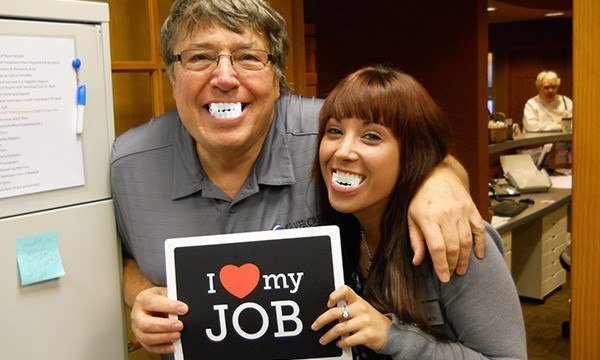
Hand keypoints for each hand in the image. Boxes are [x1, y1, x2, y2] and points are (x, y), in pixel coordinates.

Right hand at [130, 286, 187, 353]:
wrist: (148, 304)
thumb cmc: (158, 298)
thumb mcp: (164, 293)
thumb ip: (172, 299)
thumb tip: (184, 308)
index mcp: (143, 300)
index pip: (153, 303)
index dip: (169, 306)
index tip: (184, 309)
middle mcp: (137, 315)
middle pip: (146, 324)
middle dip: (164, 326)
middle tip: (180, 325)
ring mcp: (137, 328)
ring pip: (146, 337)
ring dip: (163, 338)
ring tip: (177, 335)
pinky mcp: (141, 339)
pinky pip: (149, 347)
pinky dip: (161, 348)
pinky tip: (172, 346)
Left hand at [311, 285, 390, 351]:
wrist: (391, 333)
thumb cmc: (373, 320)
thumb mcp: (363, 308)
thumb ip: (349, 307)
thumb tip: (330, 312)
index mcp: (359, 300)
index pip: (345, 290)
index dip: (334, 295)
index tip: (328, 303)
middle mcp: (361, 309)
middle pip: (335, 312)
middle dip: (321, 320)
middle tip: (315, 326)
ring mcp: (364, 322)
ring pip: (339, 328)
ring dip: (328, 336)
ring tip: (323, 339)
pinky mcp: (366, 335)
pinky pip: (347, 340)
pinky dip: (340, 343)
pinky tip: (339, 343)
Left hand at [408, 165, 485, 281]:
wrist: (436, 173)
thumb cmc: (419, 197)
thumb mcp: (410, 217)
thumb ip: (415, 240)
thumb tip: (417, 261)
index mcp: (428, 218)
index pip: (437, 247)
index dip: (441, 265)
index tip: (443, 278)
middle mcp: (446, 215)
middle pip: (454, 247)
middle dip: (453, 265)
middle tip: (451, 275)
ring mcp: (461, 211)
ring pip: (467, 240)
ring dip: (465, 258)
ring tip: (461, 269)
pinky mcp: (471, 207)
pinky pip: (479, 229)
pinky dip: (481, 244)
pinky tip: (478, 256)